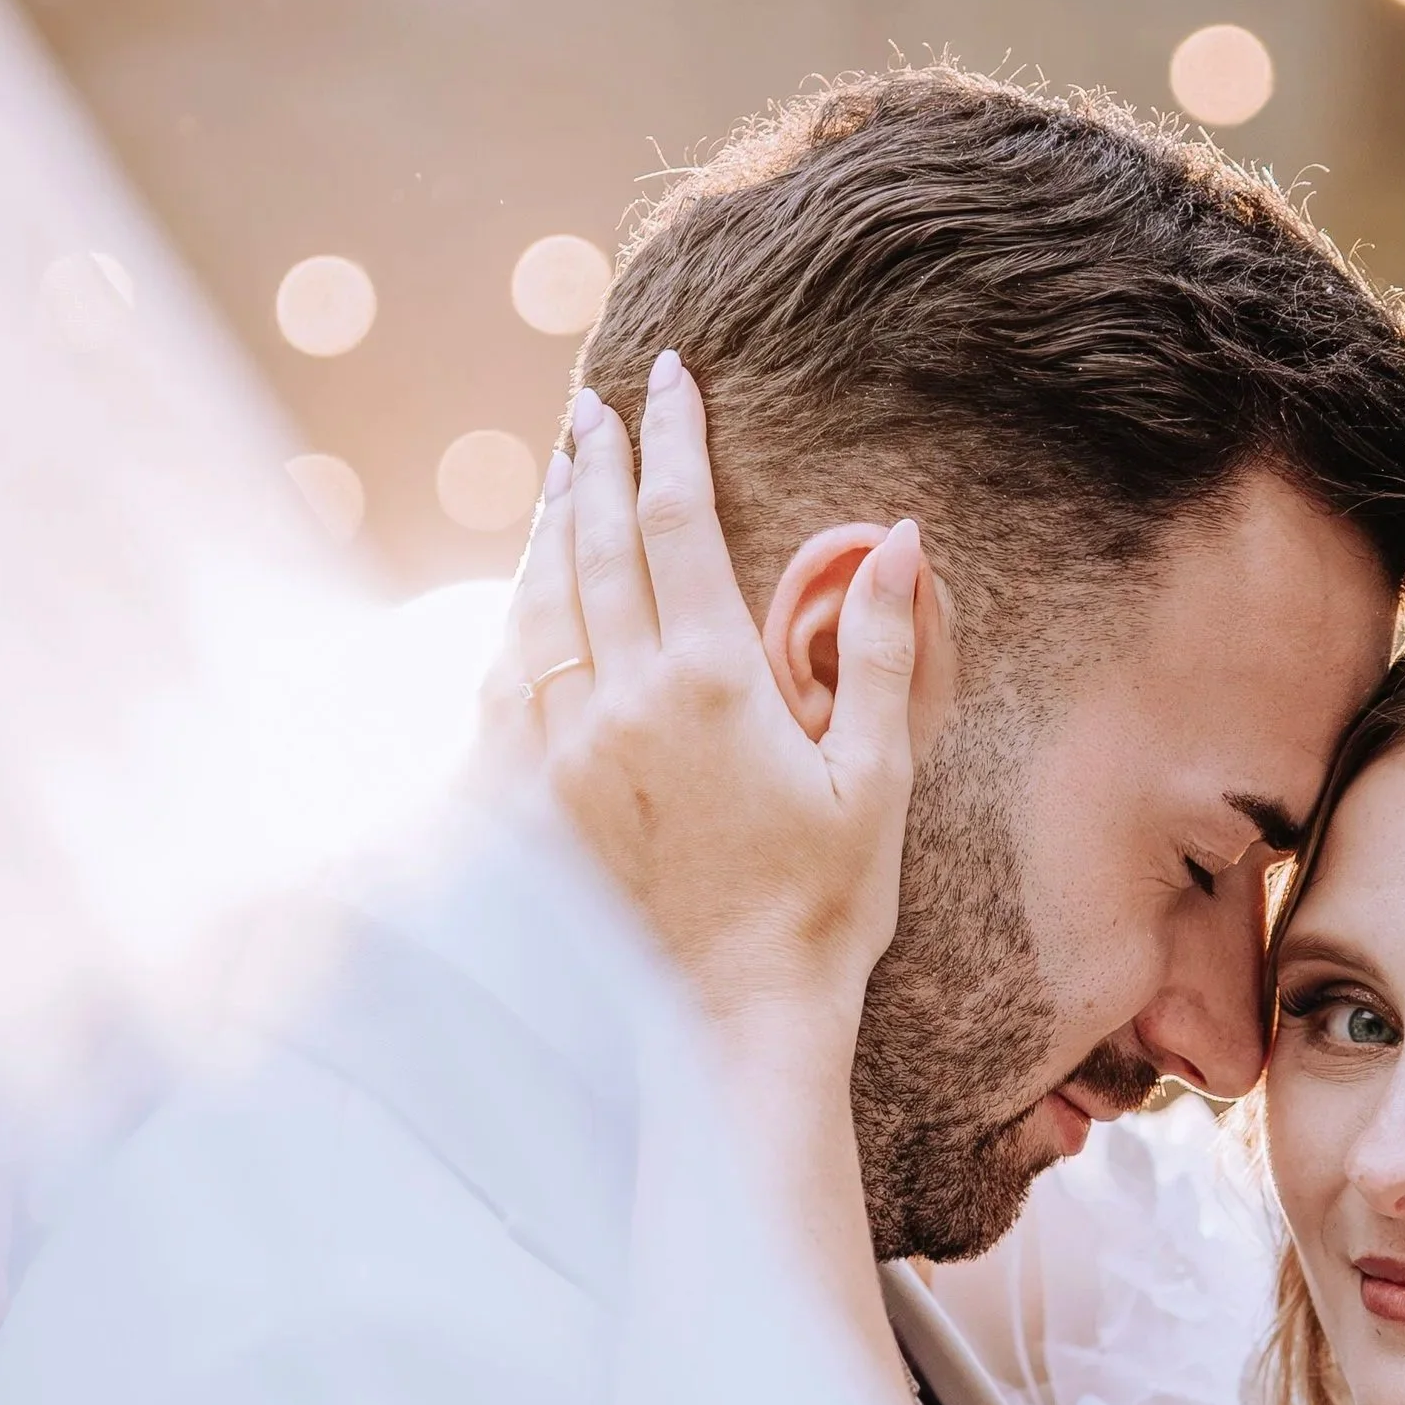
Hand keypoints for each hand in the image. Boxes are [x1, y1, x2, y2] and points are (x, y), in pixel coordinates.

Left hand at [503, 352, 940, 1043]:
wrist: (725, 1025)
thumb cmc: (820, 911)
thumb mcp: (874, 778)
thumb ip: (871, 649)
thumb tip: (897, 538)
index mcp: (712, 683)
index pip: (679, 522)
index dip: (674, 439)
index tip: (671, 380)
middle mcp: (621, 701)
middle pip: (595, 546)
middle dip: (596, 464)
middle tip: (595, 409)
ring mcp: (560, 752)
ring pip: (540, 605)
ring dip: (550, 531)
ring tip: (562, 481)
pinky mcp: (526, 804)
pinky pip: (507, 683)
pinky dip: (518, 622)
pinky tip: (527, 605)